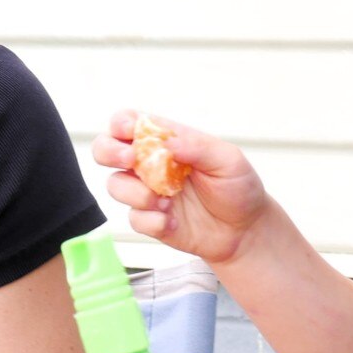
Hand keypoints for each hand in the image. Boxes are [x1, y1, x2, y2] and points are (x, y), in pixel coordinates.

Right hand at [91, 110, 269, 265]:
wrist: (246, 230)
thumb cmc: (238, 187)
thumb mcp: (227, 159)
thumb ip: (197, 146)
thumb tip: (168, 142)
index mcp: (166, 141)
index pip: (129, 123)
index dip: (121, 123)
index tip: (130, 132)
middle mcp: (150, 164)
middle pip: (106, 150)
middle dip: (110, 152)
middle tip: (131, 159)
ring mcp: (147, 193)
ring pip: (115, 185)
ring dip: (137, 193)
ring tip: (167, 200)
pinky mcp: (150, 220)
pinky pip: (134, 219)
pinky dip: (152, 220)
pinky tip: (174, 221)